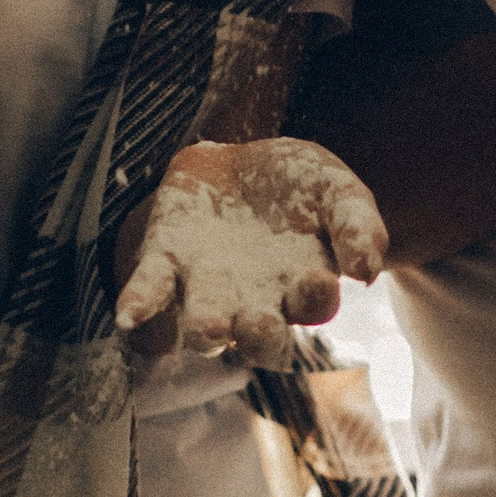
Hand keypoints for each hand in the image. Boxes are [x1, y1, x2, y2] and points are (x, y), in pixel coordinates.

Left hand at [114, 137, 388, 367]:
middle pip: (259, 339)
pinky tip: (129, 315)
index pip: (314, 307)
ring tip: (208, 328)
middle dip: (260, 336)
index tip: (316, 279)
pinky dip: (140, 305)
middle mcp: (256, 303)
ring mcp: (207, 289)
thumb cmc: (299, 185)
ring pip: (205, 328)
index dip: (315, 298)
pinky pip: (150, 292)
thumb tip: (366, 273)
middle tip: (260, 321)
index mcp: (303, 288)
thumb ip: (360, 226)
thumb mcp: (339, 190)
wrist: (242, 158)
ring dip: (206, 331)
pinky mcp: (166, 262)